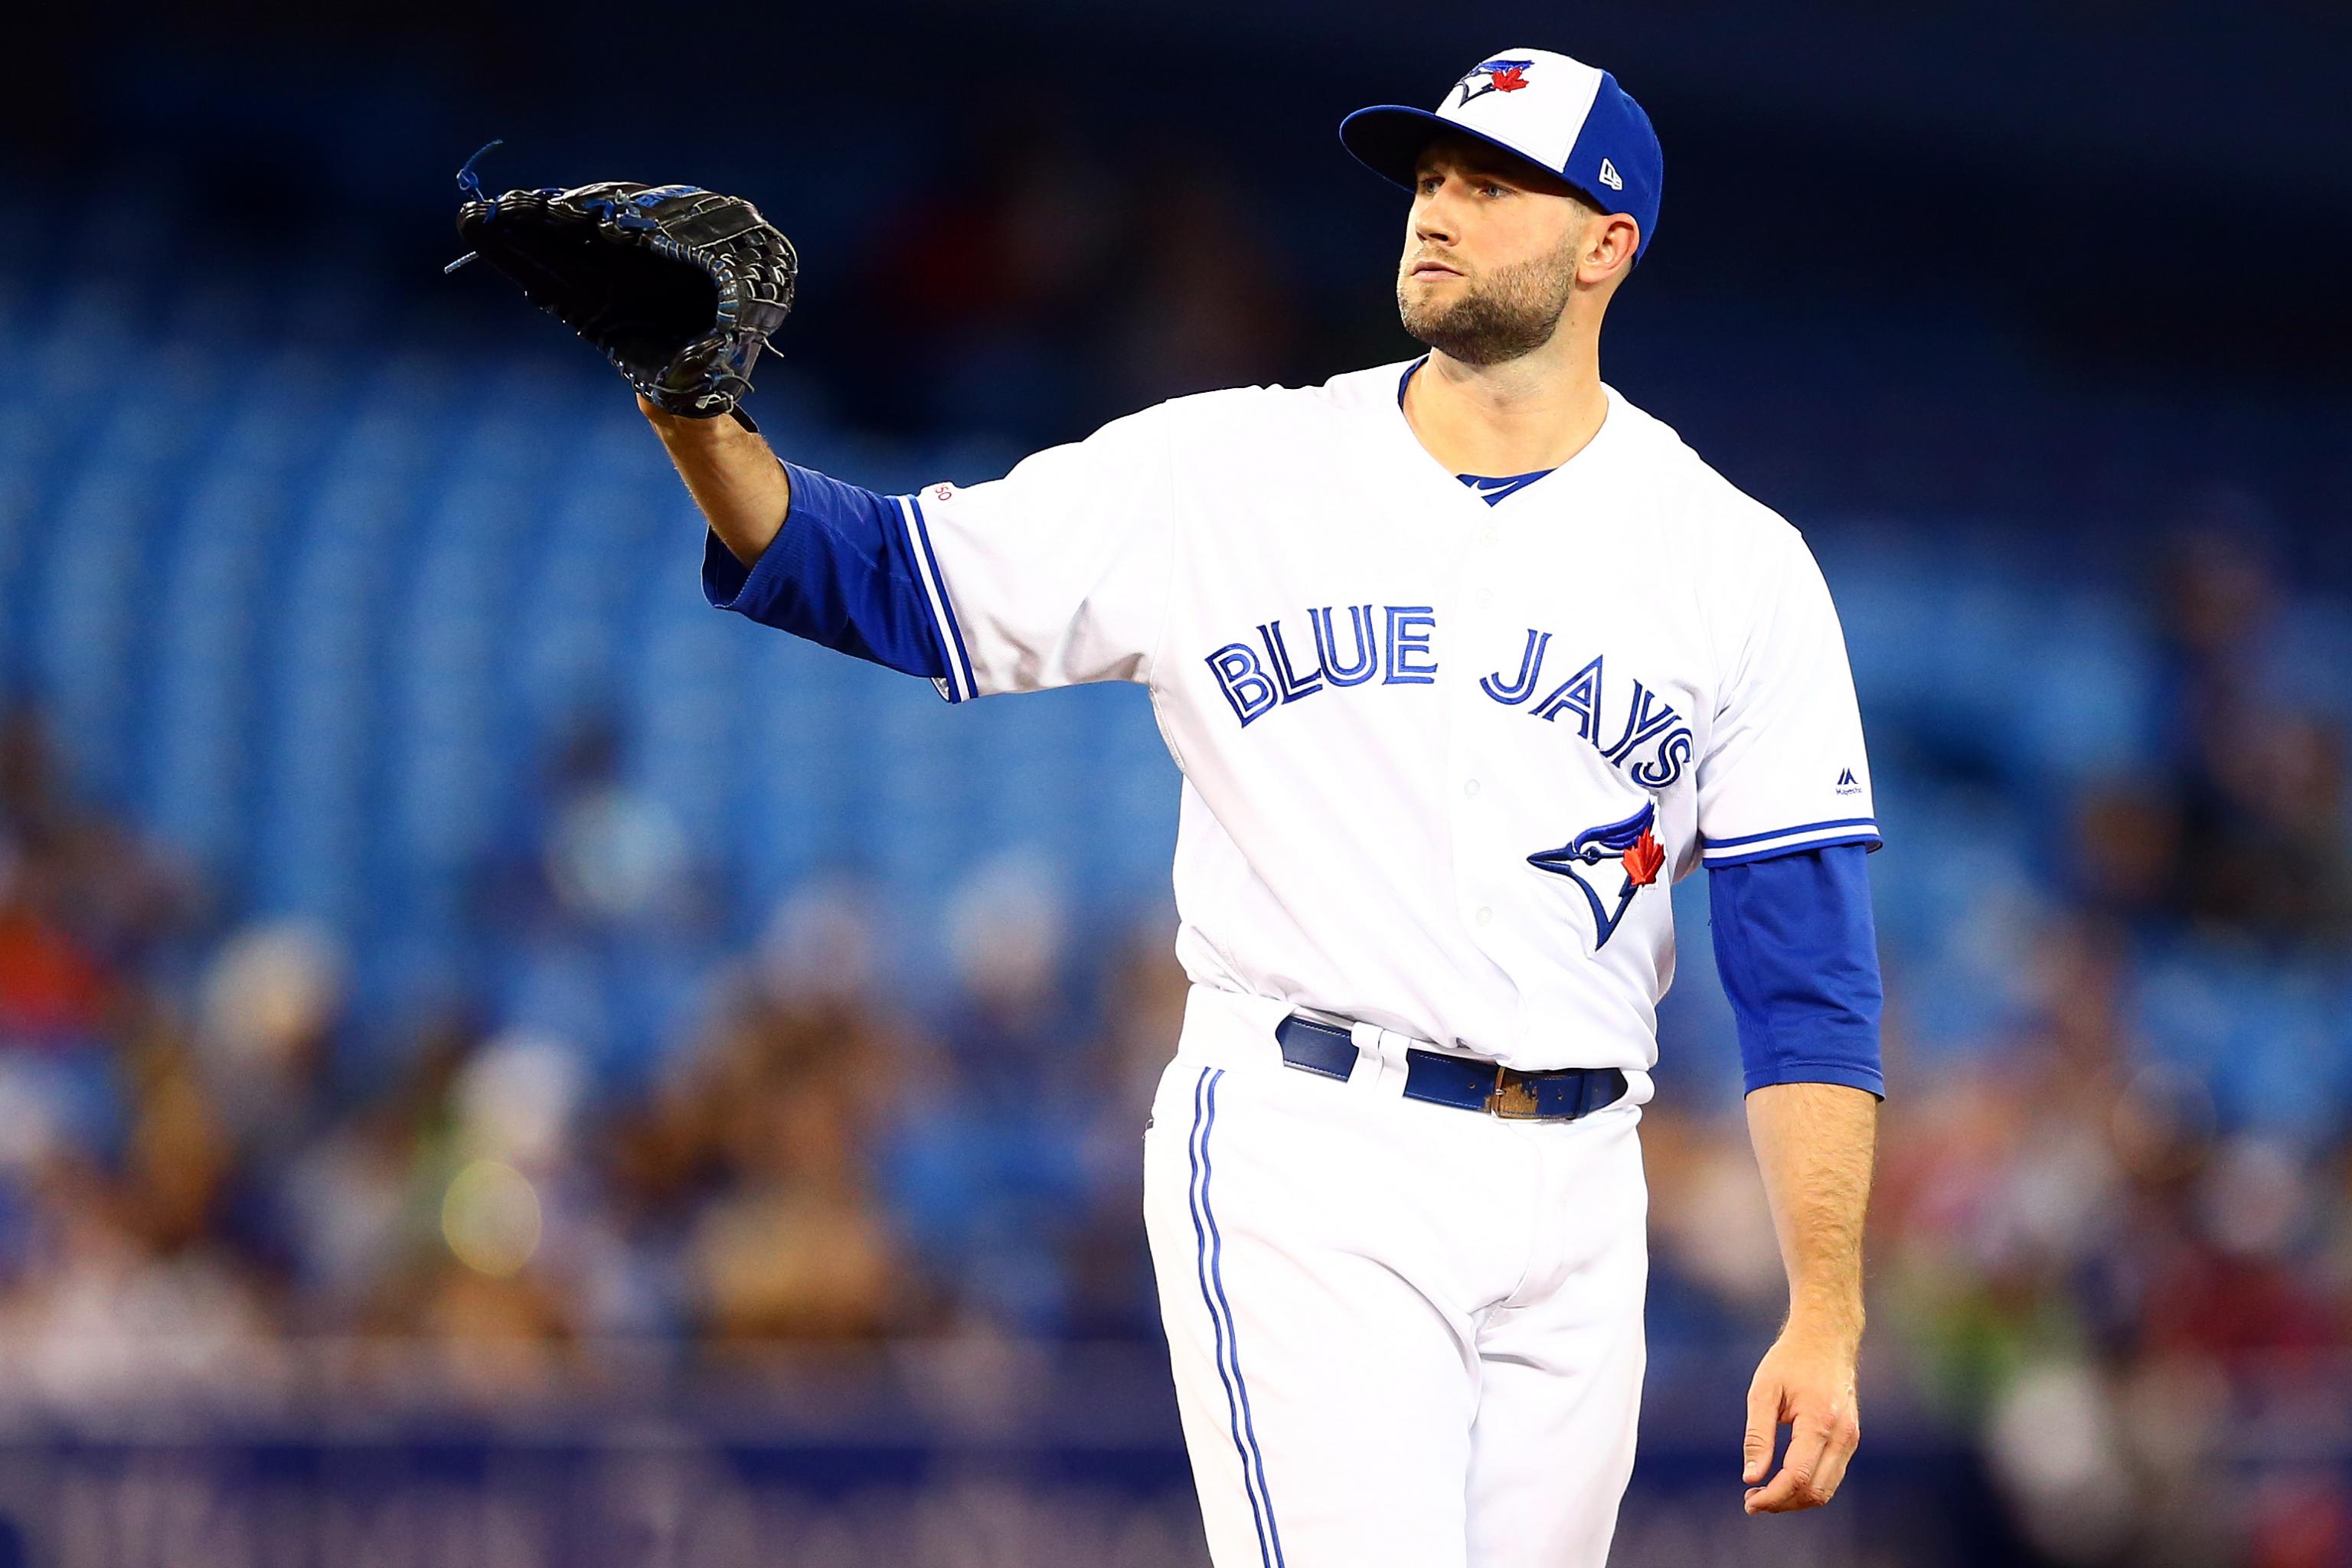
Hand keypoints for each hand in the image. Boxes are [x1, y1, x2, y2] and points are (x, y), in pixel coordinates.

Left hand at [1741, 1318, 1860, 1513]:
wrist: (1826, 1338)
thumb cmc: (1790, 1361)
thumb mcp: (1763, 1391)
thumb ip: (1758, 1435)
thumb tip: (1751, 1477)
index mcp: (1820, 1421)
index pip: (1799, 1477)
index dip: (1773, 1496)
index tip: (1749, 1501)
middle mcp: (1842, 1436)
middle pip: (1816, 1492)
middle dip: (1783, 1503)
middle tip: (1751, 1501)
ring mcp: (1850, 1440)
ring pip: (1826, 1490)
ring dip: (1795, 1500)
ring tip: (1763, 1493)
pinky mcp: (1850, 1440)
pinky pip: (1831, 1476)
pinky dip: (1807, 1487)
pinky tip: (1782, 1481)